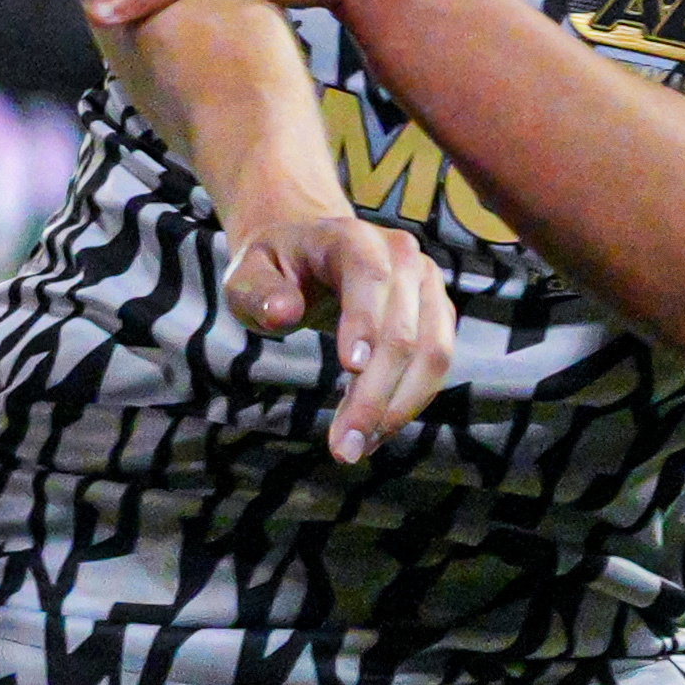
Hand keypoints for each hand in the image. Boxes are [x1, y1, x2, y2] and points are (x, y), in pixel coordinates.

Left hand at [223, 206, 451, 467]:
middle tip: (343, 447)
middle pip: (403, 330)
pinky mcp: (437, 313)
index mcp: (351, 238)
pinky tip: (373, 432)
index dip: (365, 323)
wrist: (310, 255)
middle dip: (375, 394)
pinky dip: (409, 403)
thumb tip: (283, 313)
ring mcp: (427, 284)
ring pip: (433, 353)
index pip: (368, 277)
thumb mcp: (247, 276)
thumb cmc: (275, 270)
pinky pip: (437, 365)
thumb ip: (258, 292)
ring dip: (398, 407)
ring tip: (356, 446)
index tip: (350, 369)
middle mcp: (401, 256)